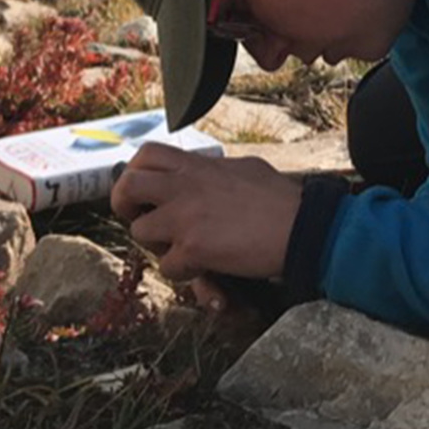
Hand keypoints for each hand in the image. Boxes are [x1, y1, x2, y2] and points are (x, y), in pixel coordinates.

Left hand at [111, 143, 301, 291]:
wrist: (304, 227)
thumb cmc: (283, 201)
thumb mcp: (246, 170)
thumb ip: (219, 173)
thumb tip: (212, 176)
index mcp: (198, 165)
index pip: (146, 154)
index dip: (137, 173)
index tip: (148, 192)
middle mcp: (184, 186)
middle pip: (126, 186)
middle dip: (124, 206)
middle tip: (145, 220)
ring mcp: (185, 217)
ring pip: (140, 231)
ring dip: (157, 246)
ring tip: (181, 250)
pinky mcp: (193, 248)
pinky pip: (168, 267)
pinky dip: (184, 274)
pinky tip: (206, 271)